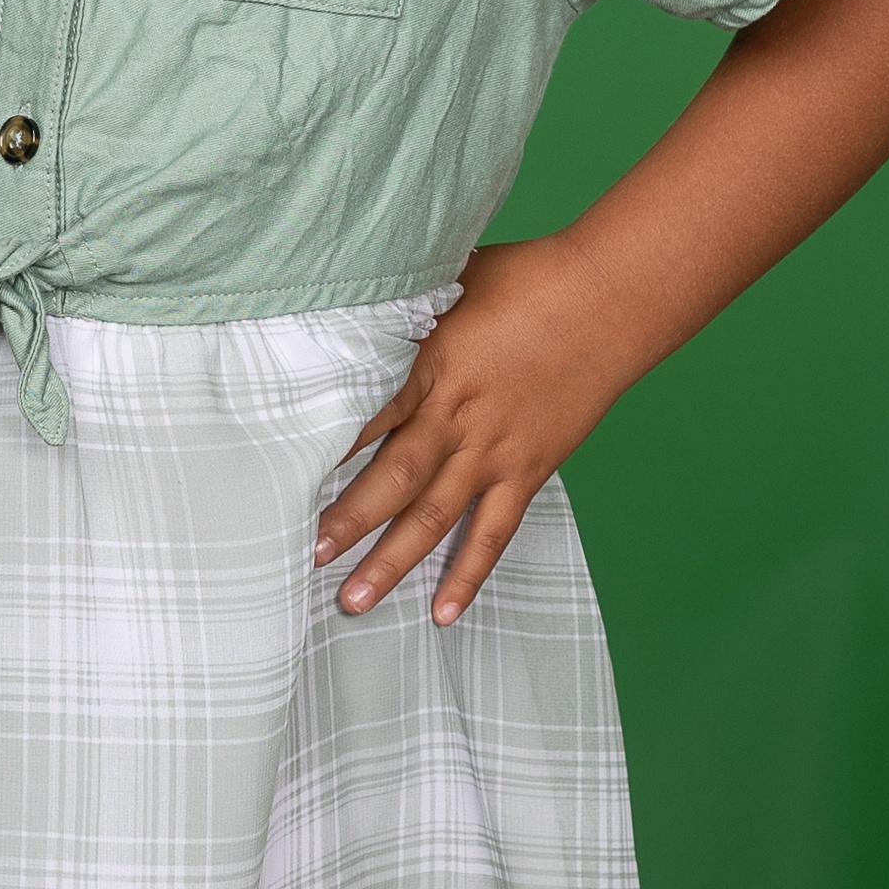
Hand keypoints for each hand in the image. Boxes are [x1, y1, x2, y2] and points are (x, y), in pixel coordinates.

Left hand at [315, 234, 628, 624]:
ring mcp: (493, 451)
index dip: (320, 450)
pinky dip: (469, 574)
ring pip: (432, 518)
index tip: (278, 478)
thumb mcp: (451, 277)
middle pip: (389, 480)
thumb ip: (404, 303)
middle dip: (344, 522)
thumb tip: (354, 292)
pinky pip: (493, 532)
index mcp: (428, 366)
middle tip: (302, 556)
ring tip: (352, 601)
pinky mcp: (527, 470)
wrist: (610, 299)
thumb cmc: (528, 276)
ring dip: (391, 562)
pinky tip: (443, 612)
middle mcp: (455, 418)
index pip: (363, 418)